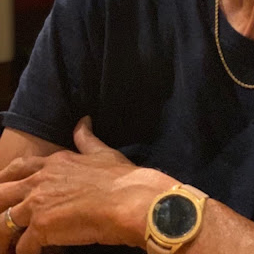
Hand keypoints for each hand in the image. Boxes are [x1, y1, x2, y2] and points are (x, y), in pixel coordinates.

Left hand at [0, 117, 174, 253]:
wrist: (132, 198)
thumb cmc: (123, 178)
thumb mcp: (103, 153)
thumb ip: (87, 140)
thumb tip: (83, 122)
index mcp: (55, 162)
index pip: (18, 168)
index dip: (6, 180)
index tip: (4, 192)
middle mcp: (41, 179)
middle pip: (0, 193)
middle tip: (4, 224)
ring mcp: (38, 202)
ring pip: (2, 222)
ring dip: (5, 237)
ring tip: (12, 247)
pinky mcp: (42, 226)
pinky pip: (22, 246)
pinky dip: (26, 253)